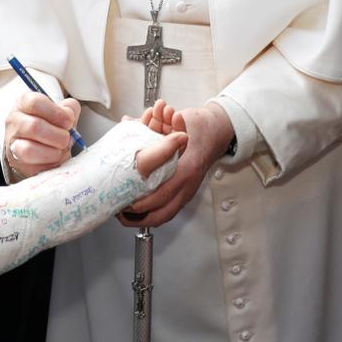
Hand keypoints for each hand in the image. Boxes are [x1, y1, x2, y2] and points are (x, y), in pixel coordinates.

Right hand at [3, 91, 81, 177]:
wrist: (35, 149)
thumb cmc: (49, 127)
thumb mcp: (59, 112)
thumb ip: (69, 109)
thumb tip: (69, 113)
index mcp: (24, 104)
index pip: (35, 102)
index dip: (56, 113)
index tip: (68, 121)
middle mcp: (14, 122)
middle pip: (34, 126)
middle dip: (58, 135)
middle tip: (66, 138)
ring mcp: (12, 144)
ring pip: (29, 150)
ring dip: (52, 152)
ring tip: (60, 150)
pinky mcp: (17, 164)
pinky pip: (34, 168)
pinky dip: (50, 165)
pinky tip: (55, 159)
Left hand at [117, 102, 233, 227]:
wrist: (219, 130)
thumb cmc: (201, 127)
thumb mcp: (179, 122)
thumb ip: (153, 124)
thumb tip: (127, 122)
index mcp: (187, 167)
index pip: (163, 193)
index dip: (144, 202)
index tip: (127, 203)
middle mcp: (189, 182)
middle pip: (164, 212)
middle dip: (140, 217)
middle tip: (122, 212)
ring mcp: (189, 189)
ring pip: (167, 215)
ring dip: (146, 219)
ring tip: (127, 217)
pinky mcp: (188, 192)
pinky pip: (171, 210)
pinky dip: (155, 215)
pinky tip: (142, 214)